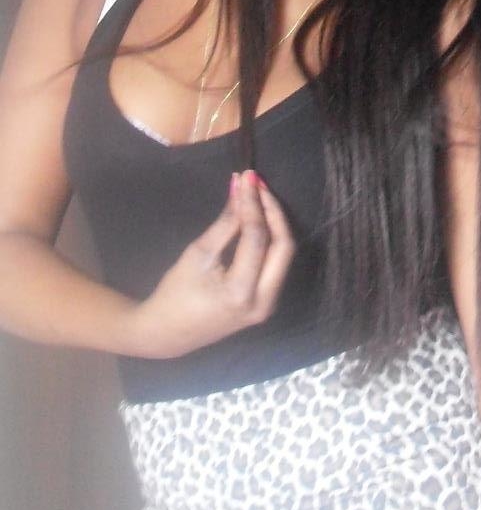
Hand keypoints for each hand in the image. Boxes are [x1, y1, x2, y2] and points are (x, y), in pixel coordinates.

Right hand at [128, 170, 294, 358]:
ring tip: (259, 194)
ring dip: (275, 222)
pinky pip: (277, 264)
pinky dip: (272, 238)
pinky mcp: (268, 301)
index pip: (257, 238)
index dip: (253, 204)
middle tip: (258, 184)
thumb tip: (240, 189)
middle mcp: (263, 301)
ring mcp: (269, 305)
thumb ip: (226, 223)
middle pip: (283, 246)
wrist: (168, 332)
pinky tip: (261, 217)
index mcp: (241, 292)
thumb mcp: (198, 254)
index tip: (247, 177)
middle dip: (273, 210)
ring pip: (284, 255)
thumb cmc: (176, 293)